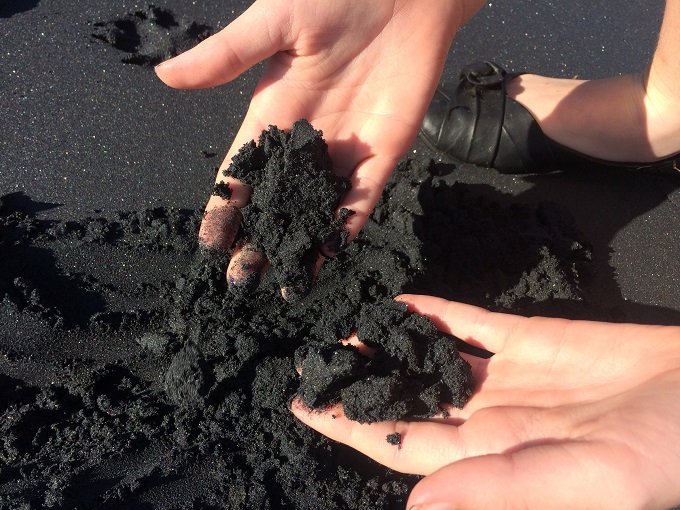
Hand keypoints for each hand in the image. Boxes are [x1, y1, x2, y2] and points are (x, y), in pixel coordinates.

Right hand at [154, 0, 474, 297]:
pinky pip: (360, 202)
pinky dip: (344, 232)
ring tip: (282, 286)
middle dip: (258, 239)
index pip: (241, 171)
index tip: (209, 244)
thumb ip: (226, 56)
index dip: (225, 207)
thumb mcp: (273, 23)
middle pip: (276, 202)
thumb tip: (166, 77)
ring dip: (299, 246)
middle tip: (240, 281)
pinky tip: (328, 261)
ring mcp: (344, 152)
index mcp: (273, 113)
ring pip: (315, 210)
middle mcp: (305, 141)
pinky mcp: (382, 156)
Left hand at [292, 294, 679, 508]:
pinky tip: (398, 303)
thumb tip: (419, 502)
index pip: (402, 440)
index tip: (301, 402)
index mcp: (491, 456)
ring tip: (340, 329)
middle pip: (405, 396)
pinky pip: (470, 324)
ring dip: (385, 344)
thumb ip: (502, 487)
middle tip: (308, 357)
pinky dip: (434, 312)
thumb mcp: (588, 479)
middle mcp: (489, 417)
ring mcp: (508, 376)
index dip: (349, 424)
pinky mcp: (531, 340)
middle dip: (355, 381)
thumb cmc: (664, 452)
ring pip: (429, 357)